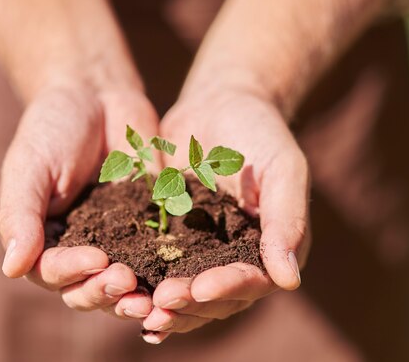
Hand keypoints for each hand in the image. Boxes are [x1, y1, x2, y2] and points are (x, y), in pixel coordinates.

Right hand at [0, 82, 158, 318]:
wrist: (97, 96)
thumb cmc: (52, 129)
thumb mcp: (29, 167)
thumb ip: (20, 216)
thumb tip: (11, 269)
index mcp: (43, 241)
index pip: (52, 273)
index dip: (73, 273)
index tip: (98, 259)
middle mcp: (78, 250)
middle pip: (88, 289)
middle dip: (106, 291)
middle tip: (128, 283)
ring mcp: (117, 242)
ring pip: (123, 286)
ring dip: (135, 296)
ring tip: (154, 298)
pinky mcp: (150, 228)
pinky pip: (158, 256)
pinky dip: (167, 271)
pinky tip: (181, 276)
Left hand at [142, 87, 310, 342]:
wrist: (219, 104)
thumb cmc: (260, 132)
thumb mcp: (283, 169)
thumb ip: (287, 221)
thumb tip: (289, 282)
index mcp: (269, 250)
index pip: (252, 281)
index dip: (228, 288)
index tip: (201, 288)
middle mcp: (235, 260)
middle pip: (215, 298)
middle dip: (189, 303)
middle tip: (162, 300)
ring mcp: (200, 253)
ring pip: (184, 293)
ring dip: (164, 304)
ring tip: (137, 305)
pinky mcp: (168, 239)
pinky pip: (155, 268)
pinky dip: (141, 285)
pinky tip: (119, 294)